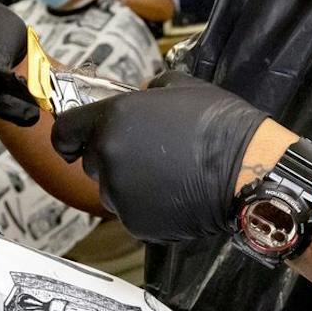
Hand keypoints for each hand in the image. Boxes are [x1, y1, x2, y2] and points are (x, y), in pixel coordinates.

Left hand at [50, 70, 268, 243]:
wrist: (247, 170)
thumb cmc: (219, 124)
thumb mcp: (181, 87)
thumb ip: (150, 90)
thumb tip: (143, 94)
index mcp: (113, 119)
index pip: (65, 130)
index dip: (68, 136)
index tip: (72, 142)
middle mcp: (109, 157)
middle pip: (92, 162)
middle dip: (111, 158)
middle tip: (147, 155)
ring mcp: (121, 193)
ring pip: (112, 191)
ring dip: (129, 185)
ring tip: (167, 177)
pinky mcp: (137, 223)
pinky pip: (132, 215)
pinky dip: (147, 209)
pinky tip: (175, 196)